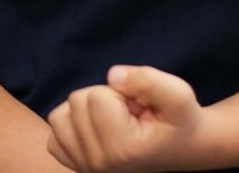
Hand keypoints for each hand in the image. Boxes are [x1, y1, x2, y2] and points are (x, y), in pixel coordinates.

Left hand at [46, 65, 206, 172]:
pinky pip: (54, 134)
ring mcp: (85, 169)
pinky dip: (71, 125)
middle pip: (76, 103)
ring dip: (85, 110)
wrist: (183, 148)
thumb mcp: (178, 93)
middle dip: (103, 97)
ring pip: (60, 117)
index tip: (139, 107)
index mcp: (122, 149)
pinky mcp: (76, 166)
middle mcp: (99, 165)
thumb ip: (147, 80)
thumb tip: (111, 75)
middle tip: (130, 113)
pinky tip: (96, 128)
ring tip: (114, 120)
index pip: (96, 96)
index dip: (120, 91)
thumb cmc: (180, 120)